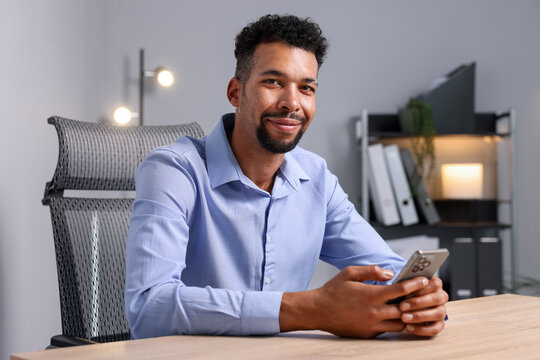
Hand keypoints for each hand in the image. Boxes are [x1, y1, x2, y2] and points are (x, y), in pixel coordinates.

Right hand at [280, 265, 429, 337]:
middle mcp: (374, 312)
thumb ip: (371, 271)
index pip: (400, 290)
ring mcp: (372, 325)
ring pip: (400, 324)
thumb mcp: (350, 273)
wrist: (317, 311)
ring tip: (408, 307)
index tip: (424, 280)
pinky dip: (393, 324)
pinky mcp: (368, 334)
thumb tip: (389, 273)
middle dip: (415, 302)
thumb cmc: (333, 290)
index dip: (414, 284)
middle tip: (421, 295)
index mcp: (371, 295)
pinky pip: (387, 331)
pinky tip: (392, 316)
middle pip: (405, 309)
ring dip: (406, 315)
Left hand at [399, 276, 447, 336]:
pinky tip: (408, 327)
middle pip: (437, 298)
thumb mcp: (399, 284)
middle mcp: (440, 297)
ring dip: (420, 316)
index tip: (408, 291)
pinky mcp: (437, 324)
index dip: (423, 288)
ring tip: (404, 318)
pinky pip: (435, 329)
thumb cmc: (401, 292)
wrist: (398, 307)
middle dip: (418, 302)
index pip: (435, 283)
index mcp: (433, 284)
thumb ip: (397, 280)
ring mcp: (440, 311)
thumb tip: (389, 275)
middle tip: (402, 306)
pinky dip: (422, 329)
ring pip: (438, 313)